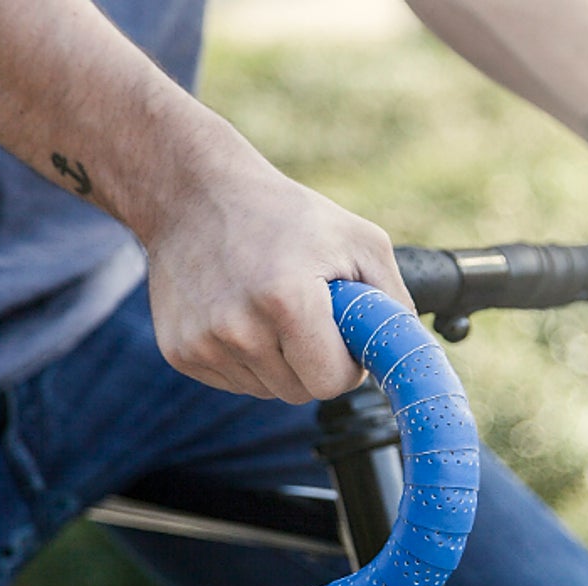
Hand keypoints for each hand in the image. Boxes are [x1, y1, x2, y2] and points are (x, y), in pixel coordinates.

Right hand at [143, 156, 412, 403]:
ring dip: (280, 361)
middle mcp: (238, 329)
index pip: (333, 383)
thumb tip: (409, 355)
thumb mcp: (359, 241)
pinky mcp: (178, 352)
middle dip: (316, 363)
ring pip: (268, 390)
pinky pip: (234, 382)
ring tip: (270, 307)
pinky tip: (241, 314)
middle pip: (301, 392)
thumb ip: (393, 302)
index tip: (343, 335)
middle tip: (309, 316)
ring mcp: (202, 344)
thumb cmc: (285, 214)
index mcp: (287, 302)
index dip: (347, 364)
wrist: (193, 193)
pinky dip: (247, 358)